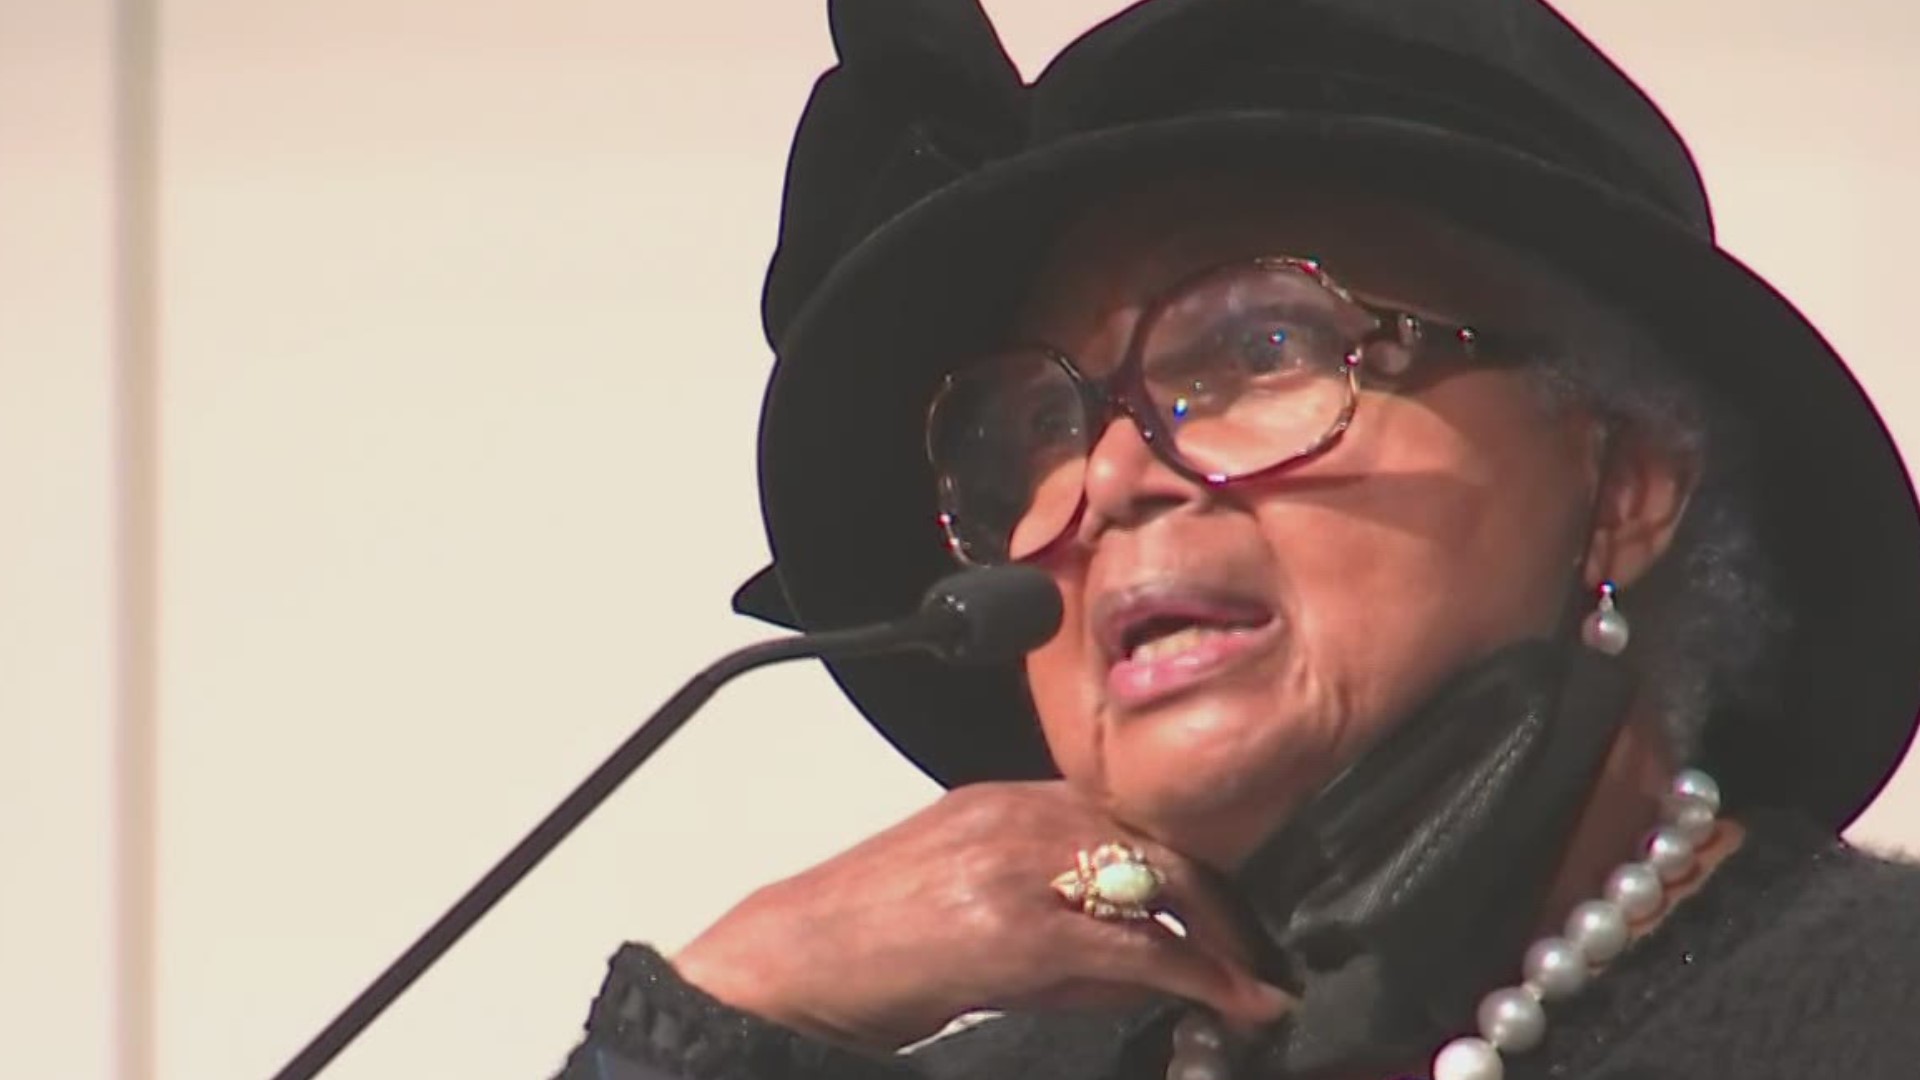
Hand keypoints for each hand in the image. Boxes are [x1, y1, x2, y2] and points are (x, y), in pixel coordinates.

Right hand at [671, 781, 1291, 1050]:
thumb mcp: (963, 899)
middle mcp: (1017, 818)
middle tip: (1257, 954)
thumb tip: (1137, 959)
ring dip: (1221, 940)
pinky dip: (1202, 977)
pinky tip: (1236, 1003)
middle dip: (1221, 903)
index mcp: (1003, 801)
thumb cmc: (864, 939)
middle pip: (1157, 844)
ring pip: (1159, 887)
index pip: (1128, 819)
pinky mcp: (1017, 931)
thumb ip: (1047, 910)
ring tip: (1252, 983)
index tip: (1227, 910)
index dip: (1192, 868)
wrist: (787, 965)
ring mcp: (1018, 868)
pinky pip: (1137, 950)